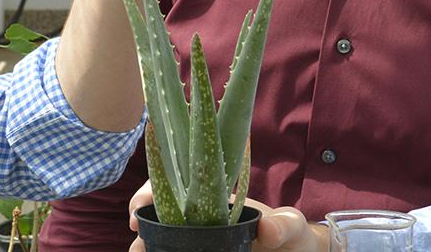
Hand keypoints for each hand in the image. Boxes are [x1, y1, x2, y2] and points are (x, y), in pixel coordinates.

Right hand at [126, 181, 327, 251]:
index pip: (172, 185)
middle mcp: (201, 220)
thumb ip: (283, 225)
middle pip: (158, 217)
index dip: (149, 193)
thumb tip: (266, 228)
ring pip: (162, 241)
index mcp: (214, 200)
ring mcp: (201, 240)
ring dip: (146, 247)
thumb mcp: (291, 227)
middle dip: (141, 229)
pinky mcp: (204, 251)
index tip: (138, 212)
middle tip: (137, 246)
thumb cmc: (293, 234)